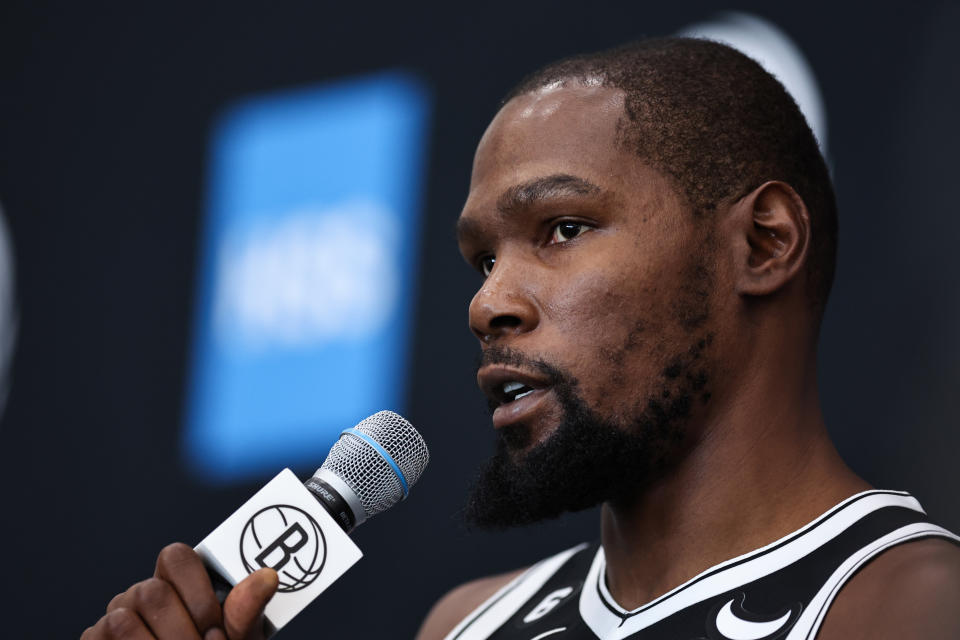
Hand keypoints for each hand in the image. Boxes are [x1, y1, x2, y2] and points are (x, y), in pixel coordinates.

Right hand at [81, 543, 278, 639]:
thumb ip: (245, 613)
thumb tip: (268, 577)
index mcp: (178, 584)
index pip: (177, 558)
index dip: (197, 592)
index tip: (216, 629)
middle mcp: (141, 595)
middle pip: (152, 591)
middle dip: (183, 630)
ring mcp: (113, 618)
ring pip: (122, 618)